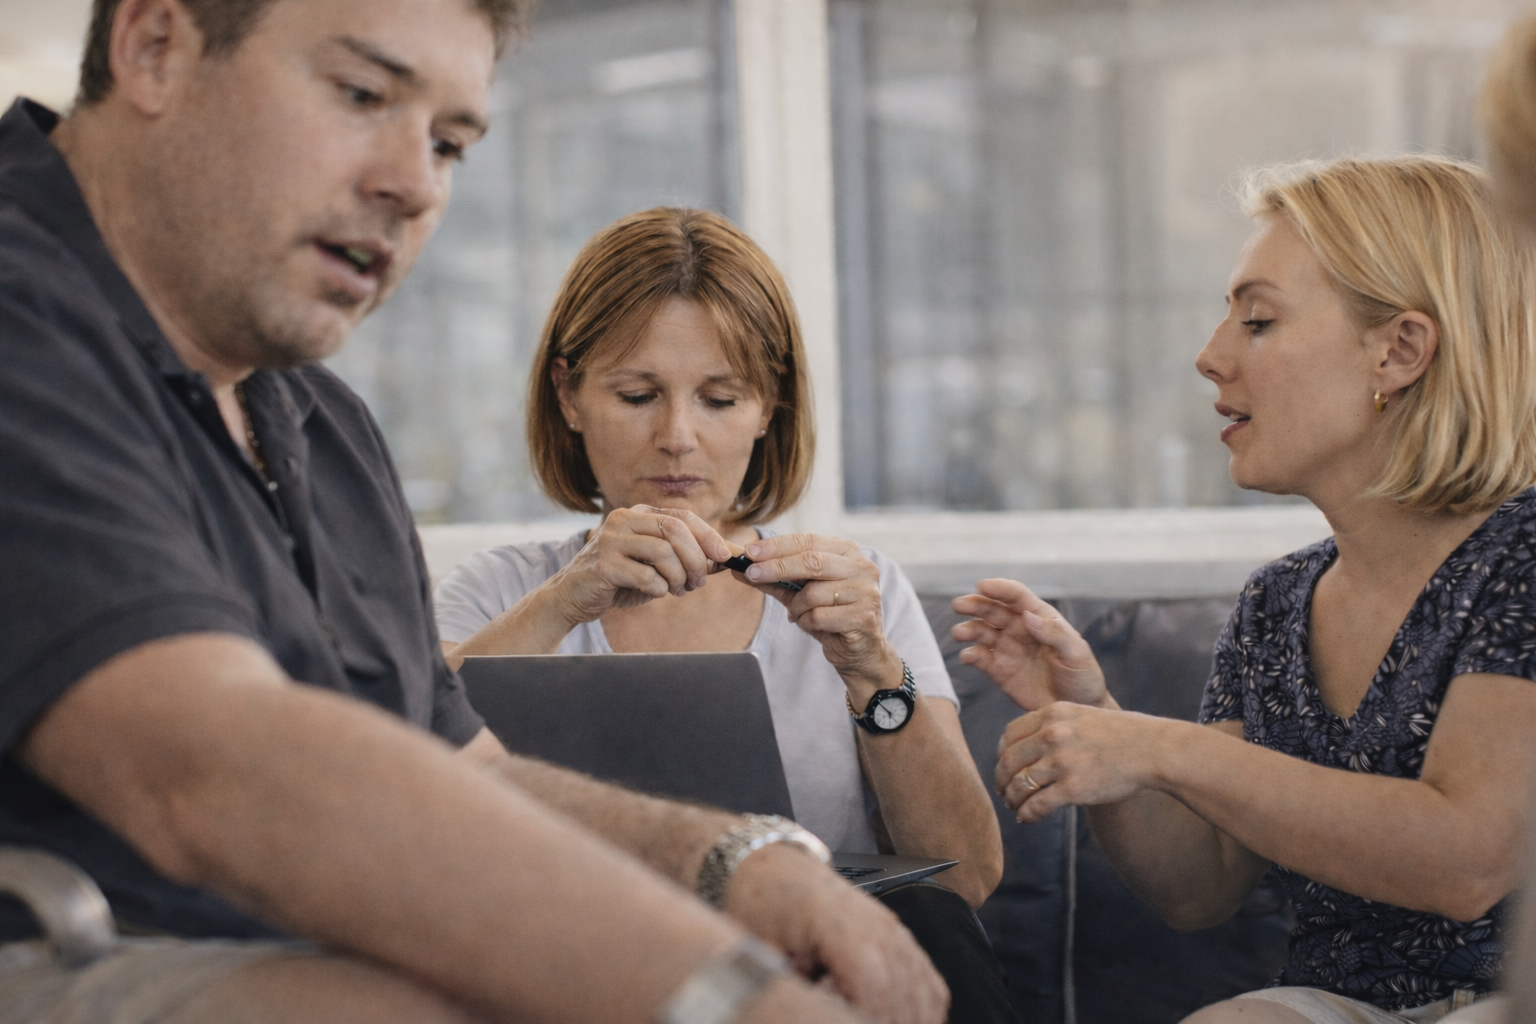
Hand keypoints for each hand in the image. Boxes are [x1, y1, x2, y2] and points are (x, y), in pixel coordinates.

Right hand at [542, 506, 732, 625]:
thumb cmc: (621, 579)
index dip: (708, 536)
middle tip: (700, 582)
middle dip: (695, 559)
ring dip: (679, 577)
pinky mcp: (602, 564)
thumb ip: (689, 558)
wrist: (574, 596)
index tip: (725, 556)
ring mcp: (610, 540)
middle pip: (674, 530)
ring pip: (662, 552)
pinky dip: (659, 588)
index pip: (682, 516)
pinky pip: (645, 576)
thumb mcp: (658, 565)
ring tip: (678, 590)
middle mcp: (624, 519)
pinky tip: (656, 593)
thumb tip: (728, 555)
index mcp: (639, 513)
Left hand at [724, 844, 947, 1023]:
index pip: (872, 983)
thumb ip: (790, 982)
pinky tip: (899, 1019)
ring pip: (925, 992)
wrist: (773, 869)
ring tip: (871, 1019)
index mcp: (836, 922)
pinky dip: (922, 1010)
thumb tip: (812, 1009)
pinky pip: (931, 984)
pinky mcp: (901, 938)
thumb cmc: (762, 904)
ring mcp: (894, 929)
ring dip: (906, 1017)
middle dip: (885, 1020)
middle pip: (903, 993)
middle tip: (853, 1019)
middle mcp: (875, 923)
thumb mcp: (760, 947)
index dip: (867, 1017)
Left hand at [730, 534, 896, 697]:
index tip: (750, 551)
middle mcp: (861, 567)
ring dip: (796, 607)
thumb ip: (774, 579)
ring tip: (798, 614)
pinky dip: (806, 622)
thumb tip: (740, 568)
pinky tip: (813, 624)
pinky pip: (819, 616)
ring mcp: (865, 592)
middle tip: (751, 572)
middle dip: (777, 567)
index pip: (808, 541)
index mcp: (847, 552)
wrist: (859, 650)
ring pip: (813, 593)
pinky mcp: (862, 617)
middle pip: (812, 561)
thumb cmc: (829, 615)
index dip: (777, 545)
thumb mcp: (799, 593)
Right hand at [951, 579, 1108, 710]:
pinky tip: (967, 657)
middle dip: (975, 605)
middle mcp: (1019, 629)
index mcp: (1040, 618)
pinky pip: (980, 658)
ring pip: (981, 631)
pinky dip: (970, 655)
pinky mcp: (998, 670)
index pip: (1017, 596)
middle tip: (958, 605)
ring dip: (968, 629)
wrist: (1078, 708)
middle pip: (993, 610)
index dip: (999, 588)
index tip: (982, 585)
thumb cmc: (1083, 676)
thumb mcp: (1077, 653)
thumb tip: (1027, 617)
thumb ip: (1053, 634)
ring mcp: (1007, 648)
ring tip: (959, 633)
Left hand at [996, 702, 1168, 822]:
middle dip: (1002, 779)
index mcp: (1053, 714)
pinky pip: (1036, 805)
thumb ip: (1056, 724)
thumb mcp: (1084, 715)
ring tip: (1015, 807)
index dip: (1002, 753)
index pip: (1010, 734)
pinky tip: (1026, 818)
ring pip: (1019, 785)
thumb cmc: (1124, 735)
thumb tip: (1031, 743)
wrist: (1155, 750)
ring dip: (1012, 799)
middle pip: (1009, 761)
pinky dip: (1026, 814)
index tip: (1004, 765)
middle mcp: (1052, 735)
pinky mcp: (1073, 788)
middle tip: (1004, 791)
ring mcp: (1062, 762)